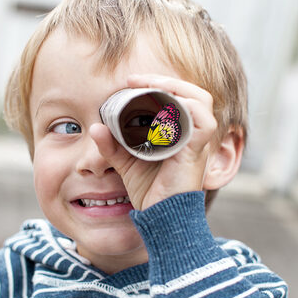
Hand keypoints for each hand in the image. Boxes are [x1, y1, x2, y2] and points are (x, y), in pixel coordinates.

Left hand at [90, 74, 217, 209]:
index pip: (180, 97)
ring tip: (147, 87)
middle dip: (165, 80)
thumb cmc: (149, 192)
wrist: (160, 218)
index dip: (159, 83)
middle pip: (194, 92)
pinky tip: (159, 108)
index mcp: (182, 133)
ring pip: (201, 100)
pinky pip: (202, 122)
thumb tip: (95, 127)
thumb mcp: (126, 163)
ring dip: (174, 88)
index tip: (129, 82)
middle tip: (135, 80)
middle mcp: (194, 135)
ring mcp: (198, 142)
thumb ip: (112, 145)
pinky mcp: (197, 152)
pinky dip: (183, 109)